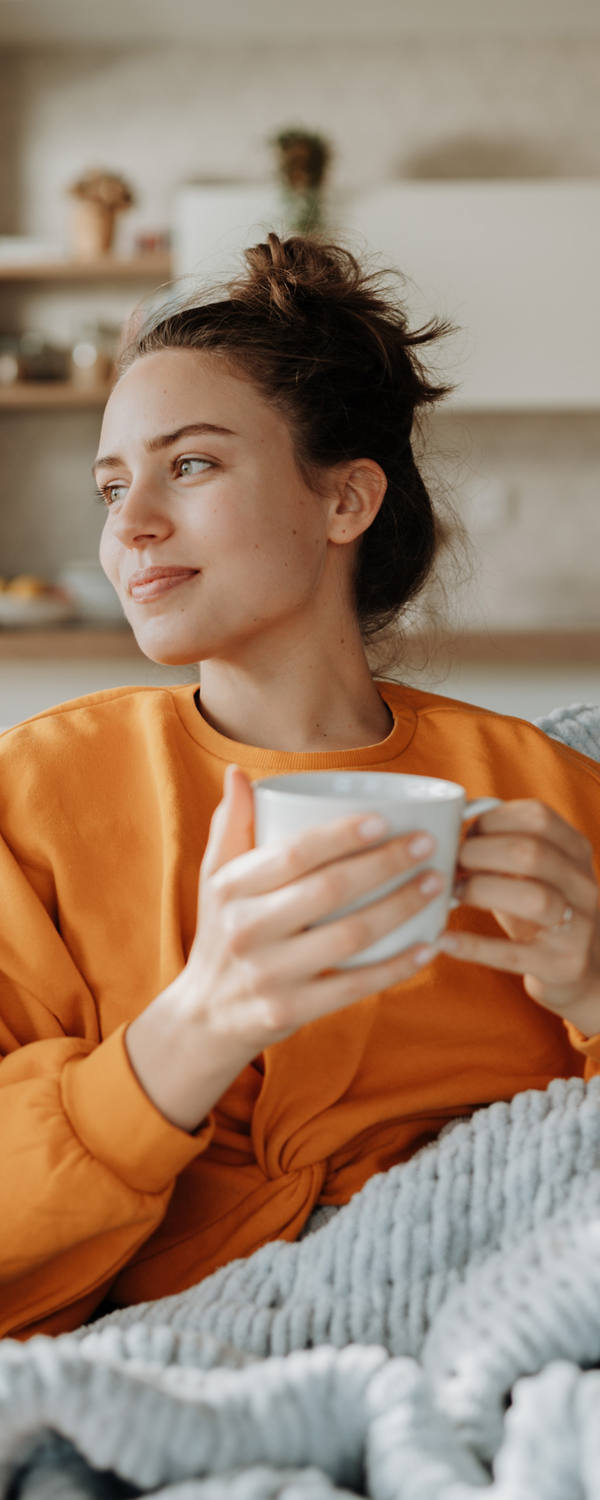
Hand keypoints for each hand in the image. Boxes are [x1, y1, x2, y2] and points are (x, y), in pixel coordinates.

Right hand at [184, 764, 444, 1057]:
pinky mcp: (290, 1011)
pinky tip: (428, 945)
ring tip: (436, 883)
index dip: (340, 835)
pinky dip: (396, 967)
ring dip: (400, 908)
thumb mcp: (214, 878)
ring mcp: (269, 974)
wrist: (206, 1015)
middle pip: (328, 891)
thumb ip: (230, 825)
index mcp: (232, 888)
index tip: (384, 819)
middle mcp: (246, 930)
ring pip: (349, 937)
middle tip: (427, 844)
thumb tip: (238, 774)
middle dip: (385, 864)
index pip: (293, 854)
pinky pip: (354, 987)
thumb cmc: (222, 931)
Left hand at [438, 799, 599, 1033]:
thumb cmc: (542, 911)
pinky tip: (444, 939)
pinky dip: (473, 946)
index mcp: (576, 852)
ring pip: (533, 898)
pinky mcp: (563, 966)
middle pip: (531, 853)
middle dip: (479, 853)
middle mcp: (584, 885)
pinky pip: (513, 954)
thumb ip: (504, 847)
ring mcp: (579, 927)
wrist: (584, 970)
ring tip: (454, 894)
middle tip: (452, 864)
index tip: (466, 834)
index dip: (493, 820)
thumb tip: (447, 827)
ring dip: (481, 891)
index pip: (538, 817)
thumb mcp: (536, 873)